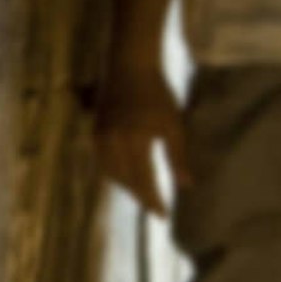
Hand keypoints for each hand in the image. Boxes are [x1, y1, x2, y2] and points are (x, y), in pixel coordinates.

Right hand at [93, 58, 185, 219]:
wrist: (128, 65)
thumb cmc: (157, 93)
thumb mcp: (173, 125)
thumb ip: (178, 157)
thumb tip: (186, 186)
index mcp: (132, 142)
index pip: (143, 181)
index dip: (152, 200)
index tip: (163, 216)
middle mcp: (111, 143)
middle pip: (125, 181)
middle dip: (139, 196)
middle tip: (154, 208)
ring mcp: (99, 138)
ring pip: (110, 173)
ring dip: (126, 186)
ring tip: (142, 194)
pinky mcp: (94, 132)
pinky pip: (103, 161)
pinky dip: (114, 173)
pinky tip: (126, 174)